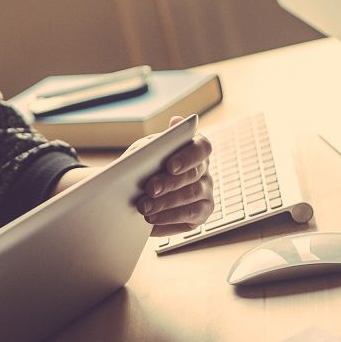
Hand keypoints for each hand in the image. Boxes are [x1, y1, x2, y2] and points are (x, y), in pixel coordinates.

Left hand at [129, 115, 213, 236]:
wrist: (134, 191)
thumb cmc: (143, 166)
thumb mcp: (145, 151)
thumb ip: (158, 141)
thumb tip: (175, 122)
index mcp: (193, 147)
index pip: (202, 147)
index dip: (188, 156)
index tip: (170, 166)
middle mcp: (204, 169)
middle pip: (194, 174)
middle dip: (170, 182)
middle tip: (150, 189)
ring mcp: (206, 191)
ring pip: (192, 195)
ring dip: (166, 202)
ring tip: (144, 207)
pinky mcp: (202, 213)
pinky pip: (190, 215)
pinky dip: (169, 218)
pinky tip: (152, 219)